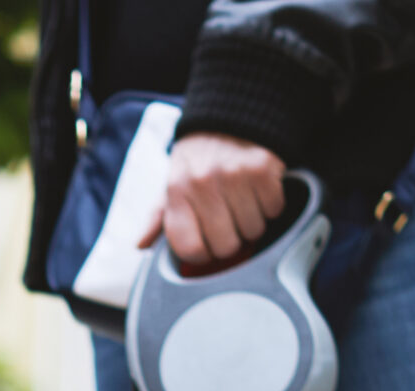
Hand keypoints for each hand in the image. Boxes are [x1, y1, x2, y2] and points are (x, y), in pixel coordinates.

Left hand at [140, 133, 286, 268]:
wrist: (229, 112)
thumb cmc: (199, 156)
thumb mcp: (172, 181)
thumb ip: (158, 217)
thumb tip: (141, 244)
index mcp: (177, 191)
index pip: (190, 248)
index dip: (202, 255)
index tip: (207, 245)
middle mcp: (203, 183)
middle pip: (226, 246)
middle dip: (230, 239)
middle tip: (229, 220)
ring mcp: (234, 176)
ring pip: (253, 231)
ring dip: (252, 222)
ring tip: (243, 201)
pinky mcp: (262, 168)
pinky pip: (273, 210)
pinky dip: (270, 205)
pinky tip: (258, 191)